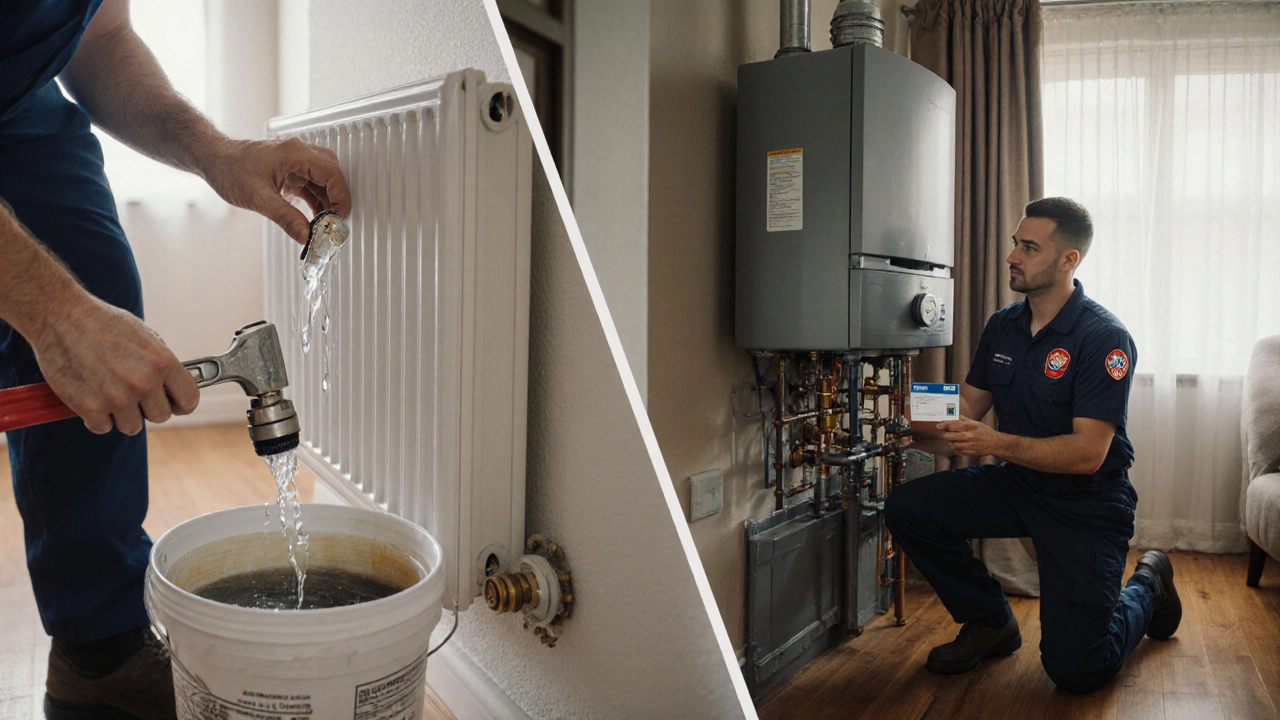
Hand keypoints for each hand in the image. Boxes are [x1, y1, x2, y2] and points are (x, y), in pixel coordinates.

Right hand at [28, 295, 199, 434]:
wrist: (61, 317)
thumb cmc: (104, 324)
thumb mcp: (146, 338)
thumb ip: (162, 365)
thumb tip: (175, 387)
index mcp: (163, 362)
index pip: (189, 399)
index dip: (181, 404)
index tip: (173, 403)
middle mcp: (143, 382)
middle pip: (161, 416)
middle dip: (148, 407)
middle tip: (132, 393)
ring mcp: (117, 397)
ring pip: (132, 426)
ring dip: (122, 414)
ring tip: (109, 391)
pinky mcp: (90, 408)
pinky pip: (103, 427)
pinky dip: (96, 417)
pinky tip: (90, 396)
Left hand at [203, 137, 351, 245]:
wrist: (213, 159)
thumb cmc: (229, 169)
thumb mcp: (258, 198)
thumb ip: (286, 218)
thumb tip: (306, 236)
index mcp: (295, 153)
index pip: (331, 173)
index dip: (341, 196)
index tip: (340, 217)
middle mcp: (299, 153)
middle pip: (332, 175)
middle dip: (337, 200)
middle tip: (335, 222)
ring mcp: (295, 161)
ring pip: (323, 181)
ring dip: (327, 202)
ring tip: (324, 224)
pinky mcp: (291, 170)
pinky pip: (312, 185)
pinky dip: (316, 201)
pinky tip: (315, 217)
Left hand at [937, 417, 1004, 457]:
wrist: (995, 443)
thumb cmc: (984, 431)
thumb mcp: (975, 423)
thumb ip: (963, 419)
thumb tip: (954, 414)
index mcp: (970, 427)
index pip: (953, 426)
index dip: (944, 426)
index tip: (938, 425)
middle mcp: (969, 436)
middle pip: (950, 436)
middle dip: (945, 434)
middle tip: (944, 433)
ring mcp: (969, 445)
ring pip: (952, 444)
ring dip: (950, 441)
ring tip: (951, 439)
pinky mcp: (969, 452)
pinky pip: (957, 450)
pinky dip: (955, 447)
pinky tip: (957, 444)